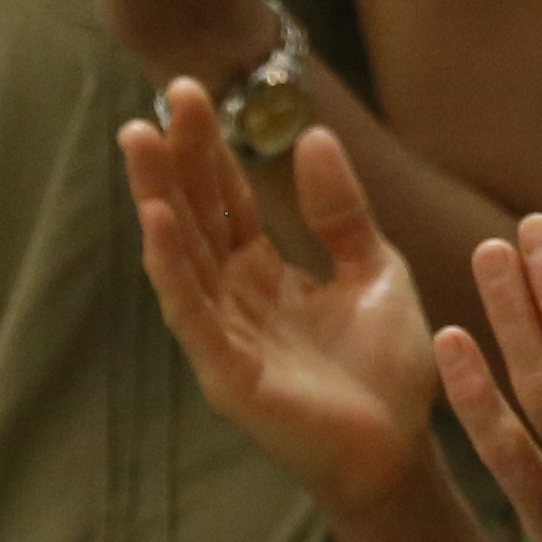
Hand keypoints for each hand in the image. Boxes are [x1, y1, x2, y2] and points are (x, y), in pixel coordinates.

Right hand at [123, 82, 439, 530]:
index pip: (228, 199)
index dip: (211, 149)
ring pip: (181, 253)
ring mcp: (222, 333)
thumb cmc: (385, 367)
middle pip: (196, 215)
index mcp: (264, 273)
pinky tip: (158, 221)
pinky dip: (172, 265)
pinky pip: (192, 310)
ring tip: (141, 141)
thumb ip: (343, 211)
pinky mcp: (225, 371)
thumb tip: (313, 136)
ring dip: (159, 197)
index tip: (194, 90)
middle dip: (178, 157)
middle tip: (165, 94)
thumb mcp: (373, 269)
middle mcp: (232, 297)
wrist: (400, 451)